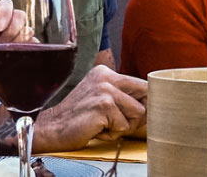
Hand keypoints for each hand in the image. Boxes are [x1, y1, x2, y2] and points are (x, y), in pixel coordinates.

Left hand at [0, 0, 29, 109]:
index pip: (4, 8)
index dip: (6, 10)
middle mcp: (8, 37)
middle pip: (21, 16)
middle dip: (14, 26)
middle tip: (4, 45)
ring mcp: (21, 50)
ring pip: (30, 32)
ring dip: (22, 41)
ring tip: (10, 60)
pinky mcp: (32, 64)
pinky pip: (39, 51)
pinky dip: (34, 53)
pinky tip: (24, 64)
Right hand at [29, 65, 147, 151]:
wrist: (52, 129)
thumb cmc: (78, 118)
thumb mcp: (101, 98)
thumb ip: (123, 96)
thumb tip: (154, 104)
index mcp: (106, 72)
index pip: (143, 85)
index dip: (142, 103)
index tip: (131, 114)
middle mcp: (106, 77)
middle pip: (146, 96)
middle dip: (137, 115)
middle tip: (115, 122)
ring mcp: (105, 90)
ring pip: (138, 114)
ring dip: (123, 126)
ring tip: (102, 124)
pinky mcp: (103, 106)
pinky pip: (124, 127)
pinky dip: (112, 134)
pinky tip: (96, 129)